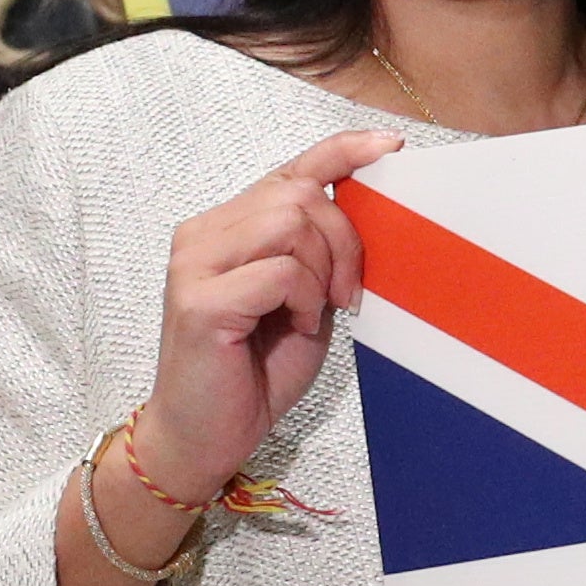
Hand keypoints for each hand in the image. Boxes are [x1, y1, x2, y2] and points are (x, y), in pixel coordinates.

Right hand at [131, 131, 390, 510]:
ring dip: (322, 272)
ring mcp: (193, 264)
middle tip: (347, 294)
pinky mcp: (198, 300)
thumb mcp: (305, 298)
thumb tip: (369, 209)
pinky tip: (293, 329)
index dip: (344, 152)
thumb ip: (321, 253)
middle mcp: (203, 234)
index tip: (392, 148)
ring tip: (312, 314)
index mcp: (229, 226)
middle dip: (345, 241)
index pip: (292, 169)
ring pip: (291, 224)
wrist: (206, 436)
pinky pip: (280, 273)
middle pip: (300, 195)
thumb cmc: (256, 369)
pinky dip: (303, 301)